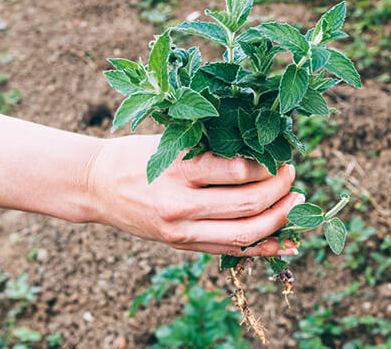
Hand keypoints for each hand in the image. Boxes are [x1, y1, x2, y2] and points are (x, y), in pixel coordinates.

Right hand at [87, 135, 302, 255]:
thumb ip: (210, 149)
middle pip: (247, 206)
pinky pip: (229, 250)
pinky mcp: (180, 246)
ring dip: (278, 220)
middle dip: (280, 192)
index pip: (237, 170)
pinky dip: (261, 248)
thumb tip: (261, 150)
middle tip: (292, 177)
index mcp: (177, 170)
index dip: (267, 165)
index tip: (279, 156)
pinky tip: (284, 242)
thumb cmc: (135, 155)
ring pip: (244, 234)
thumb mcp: (170, 141)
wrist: (95, 185)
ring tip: (295, 204)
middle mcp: (179, 205)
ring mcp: (180, 232)